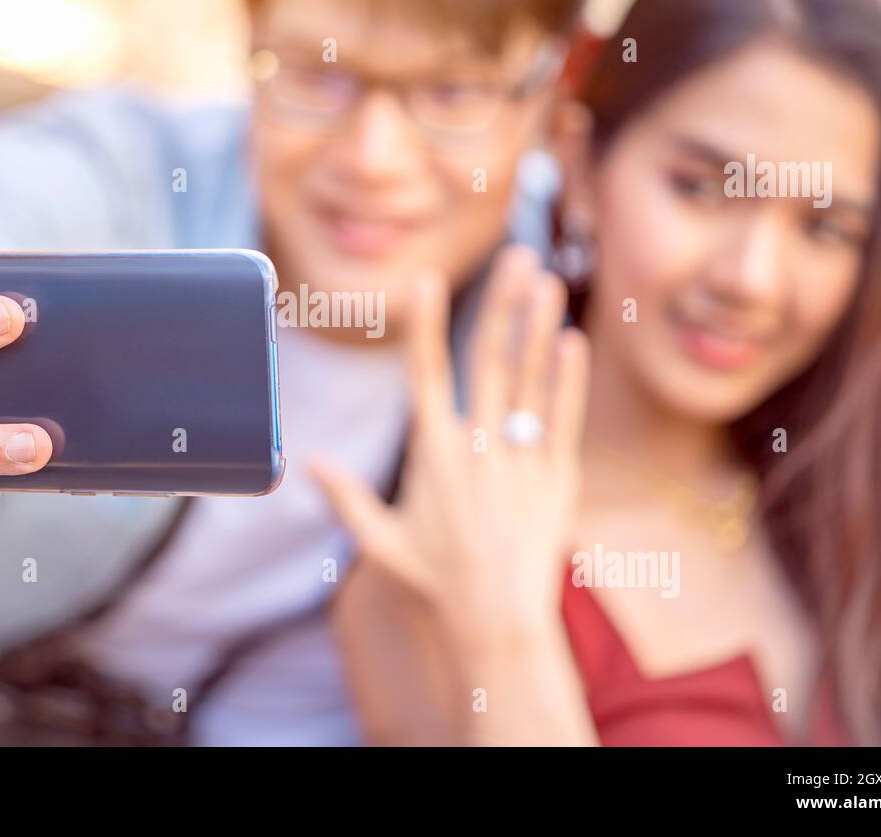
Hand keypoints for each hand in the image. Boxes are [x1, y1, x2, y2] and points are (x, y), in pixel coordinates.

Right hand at [312, 245, 589, 638]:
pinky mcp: (556, 480)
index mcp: (432, 455)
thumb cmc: (434, 581)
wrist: (496, 623)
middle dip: (502, 305)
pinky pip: (562, 421)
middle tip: (517, 257)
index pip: (424, 375)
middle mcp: (476, 449)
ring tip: (548, 280)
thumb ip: (347, 497)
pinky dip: (567, 382)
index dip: (425, 325)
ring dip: (539, 328)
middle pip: (488, 362)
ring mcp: (519, 462)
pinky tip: (572, 342)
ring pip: (530, 383)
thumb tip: (308, 463)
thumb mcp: (381, 542)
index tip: (427, 280)